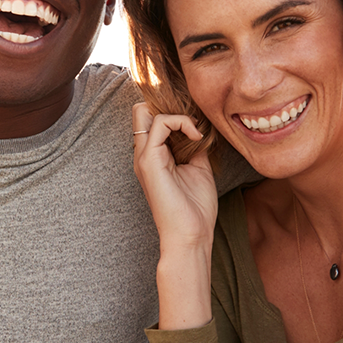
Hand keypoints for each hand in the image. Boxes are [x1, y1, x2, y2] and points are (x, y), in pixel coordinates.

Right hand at [133, 103, 217, 328]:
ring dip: (178, 114)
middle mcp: (144, 154)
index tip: (197, 125)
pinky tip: (196, 137)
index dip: (173, 112)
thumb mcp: (199, 169)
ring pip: (145, 111)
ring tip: (196, 132)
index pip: (151, 118)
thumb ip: (196, 148)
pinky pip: (160, 123)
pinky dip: (181, 122)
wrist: (191, 235)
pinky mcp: (149, 160)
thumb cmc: (196, 209)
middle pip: (141, 110)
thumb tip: (201, 129)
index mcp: (154, 157)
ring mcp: (143, 157)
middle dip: (168, 107)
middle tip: (192, 122)